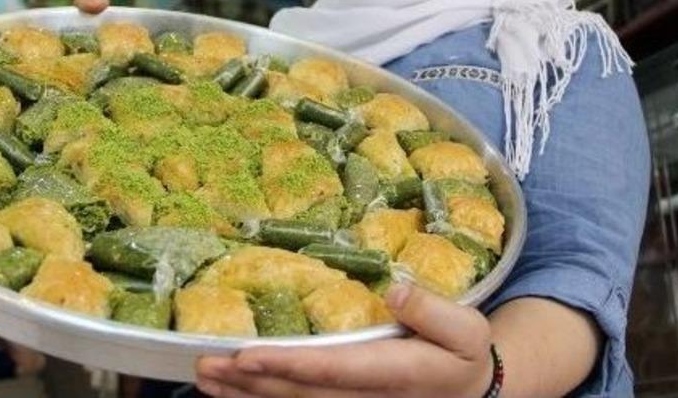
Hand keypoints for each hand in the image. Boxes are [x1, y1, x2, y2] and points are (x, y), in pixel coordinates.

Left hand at [195, 284, 494, 397]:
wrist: (472, 392)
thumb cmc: (463, 354)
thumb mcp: (466, 329)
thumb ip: (433, 310)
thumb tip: (395, 290)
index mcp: (392, 373)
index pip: (331, 370)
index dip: (286, 365)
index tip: (248, 356)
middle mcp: (364, 396)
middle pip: (297, 393)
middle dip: (248, 381)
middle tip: (205, 365)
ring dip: (245, 394)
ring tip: (205, 378)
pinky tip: (233, 391)